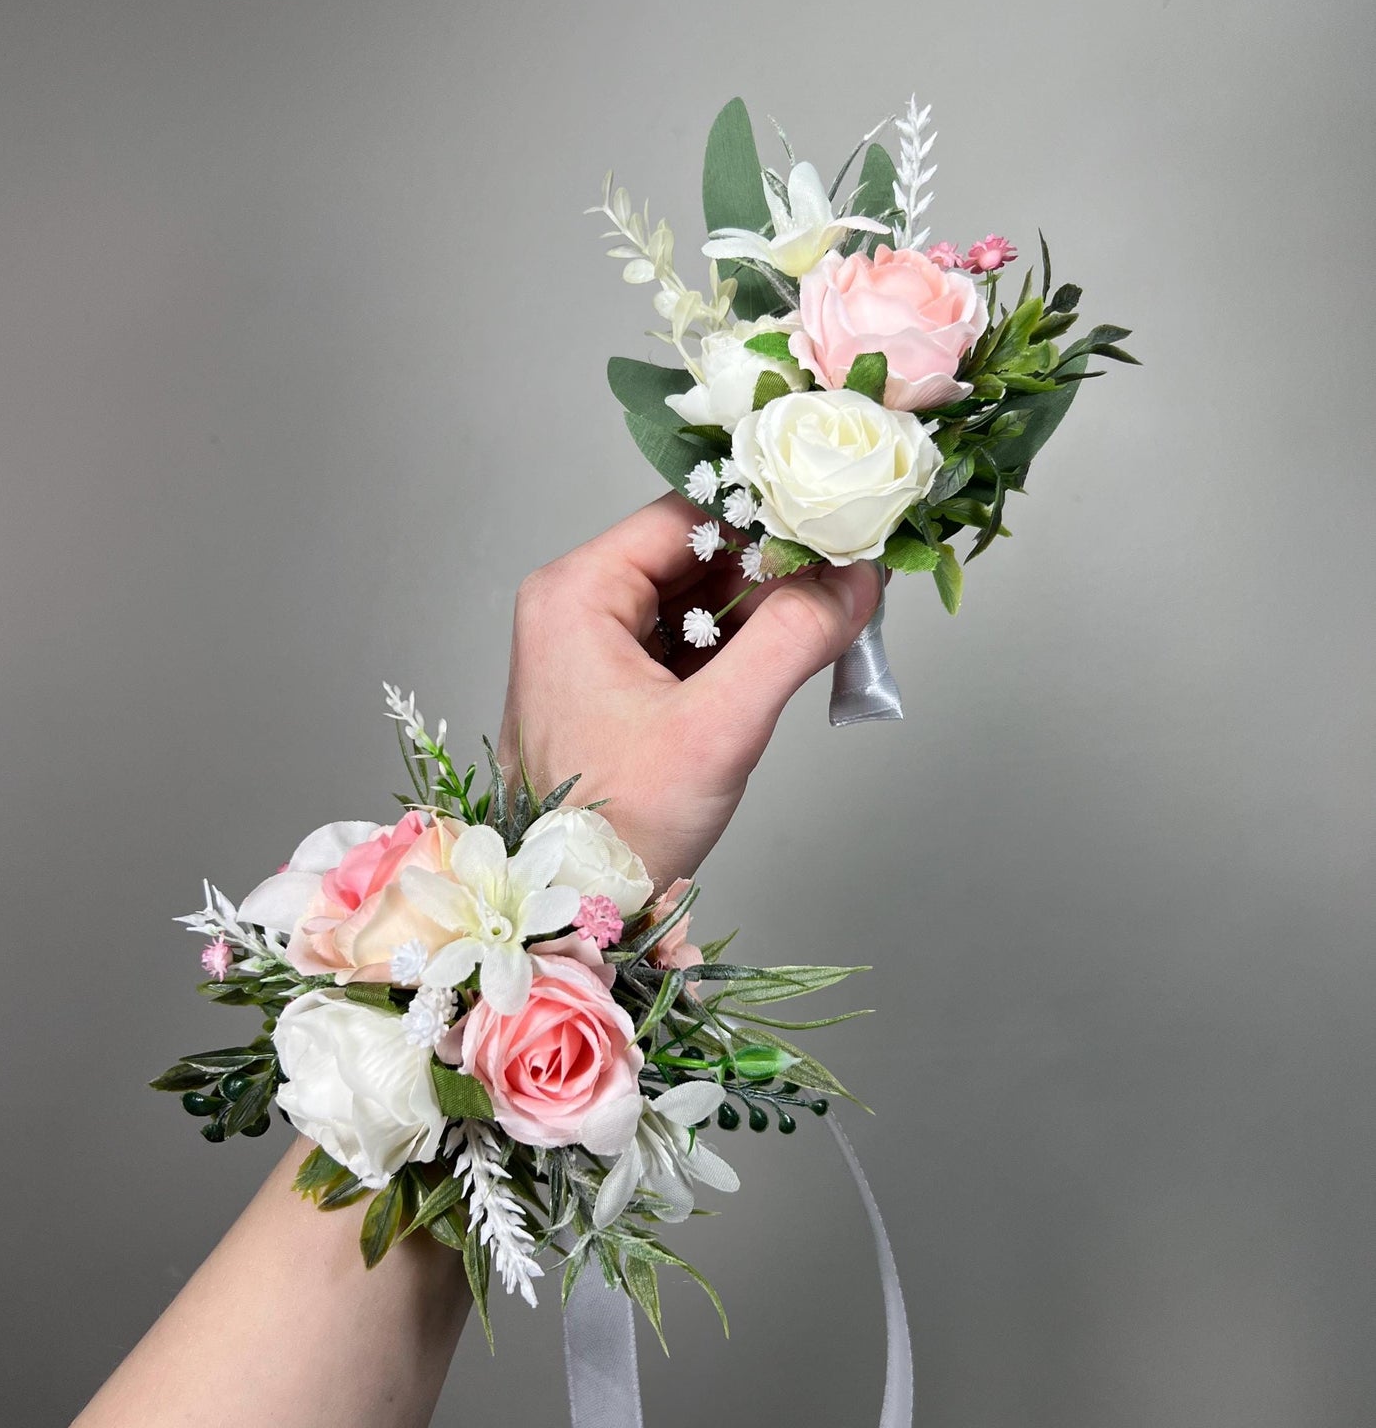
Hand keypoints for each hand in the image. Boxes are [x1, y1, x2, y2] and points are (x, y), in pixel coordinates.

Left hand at [498, 493, 881, 889]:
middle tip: (849, 578)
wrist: (568, 913)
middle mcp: (574, 608)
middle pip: (693, 553)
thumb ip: (793, 640)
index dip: (768, 516)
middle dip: (773, 568)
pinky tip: (791, 657)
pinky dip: (739, 649)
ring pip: (695, 600)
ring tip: (832, 618)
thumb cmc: (617, 828)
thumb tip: (858, 579)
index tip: (839, 526)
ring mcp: (590, 649)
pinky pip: (686, 644)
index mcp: (576, 593)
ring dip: (762, 611)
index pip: (687, 514)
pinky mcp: (612, 690)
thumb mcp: (718, 727)